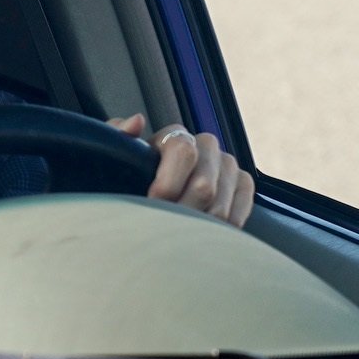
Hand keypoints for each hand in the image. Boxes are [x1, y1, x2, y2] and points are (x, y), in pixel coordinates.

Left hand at [111, 114, 252, 225]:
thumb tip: (136, 123)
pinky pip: (241, 211)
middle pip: (205, 186)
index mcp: (177, 137)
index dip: (167, 184)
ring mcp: (227, 165)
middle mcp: (207, 146)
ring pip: (221, 206)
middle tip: (162, 228)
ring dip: (197, 227)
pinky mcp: (243, 184)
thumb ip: (117, 136)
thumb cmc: (130, 176)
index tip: (151, 203)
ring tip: (175, 235)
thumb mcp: (115, 156)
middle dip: (180, 213)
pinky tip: (200, 235)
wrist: (148, 194)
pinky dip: (220, 230)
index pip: (183, 152)